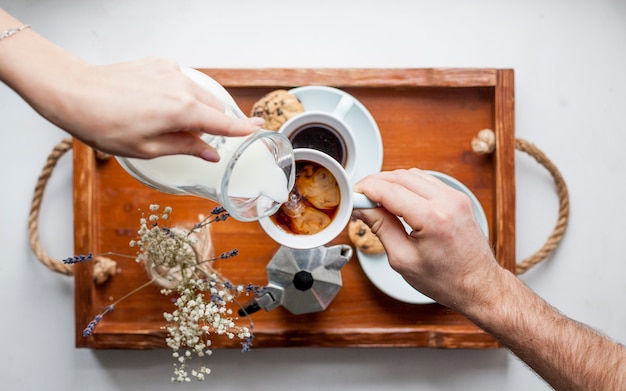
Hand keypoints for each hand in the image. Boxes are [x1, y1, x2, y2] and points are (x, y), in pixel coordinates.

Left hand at [36, 57, 262, 160]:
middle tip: (196, 139)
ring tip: (168, 123)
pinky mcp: (158, 63)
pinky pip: (180, 81)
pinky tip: (157, 105)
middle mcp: (181, 86)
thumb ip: (185, 147)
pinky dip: (178, 95)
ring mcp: (170, 71)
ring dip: (194, 109)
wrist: (75, 92)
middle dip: (212, 123)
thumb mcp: (148, 148)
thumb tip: (210, 153)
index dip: (242, 129)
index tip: (259, 129)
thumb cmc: (104, 123)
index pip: (222, 122)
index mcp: (181, 111)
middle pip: (213, 107)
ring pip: (197, 93)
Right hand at [353, 168, 499, 308]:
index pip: (389, 190)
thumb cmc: (445, 280)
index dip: (365, 190)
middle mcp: (447, 201)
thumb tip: (363, 209)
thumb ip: (380, 228)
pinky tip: (395, 199)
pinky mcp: (457, 198)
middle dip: (375, 183)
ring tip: (375, 200)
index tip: (352, 195)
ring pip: (412, 174)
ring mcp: (455, 197)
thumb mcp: (402, 259)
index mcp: (433, 218)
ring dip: (390, 182)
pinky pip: (426, 181)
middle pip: (400, 177)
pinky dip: (407, 185)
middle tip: (359, 198)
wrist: (478, 285)